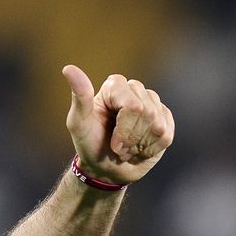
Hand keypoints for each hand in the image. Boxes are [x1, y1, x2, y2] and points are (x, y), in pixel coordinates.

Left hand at [63, 65, 174, 183]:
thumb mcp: (78, 123)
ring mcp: (152, 103)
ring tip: (127, 148)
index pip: (133, 107)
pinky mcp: (164, 118)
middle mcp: (135, 89)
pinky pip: (167, 135)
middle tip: (117, 147)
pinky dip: (152, 149)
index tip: (111, 142)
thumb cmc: (88, 143)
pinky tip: (140, 149)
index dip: (124, 130)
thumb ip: (79, 96)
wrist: (104, 167)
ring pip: (159, 126)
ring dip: (141, 145)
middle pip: (148, 114)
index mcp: (114, 86)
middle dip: (132, 139)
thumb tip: (68, 69)